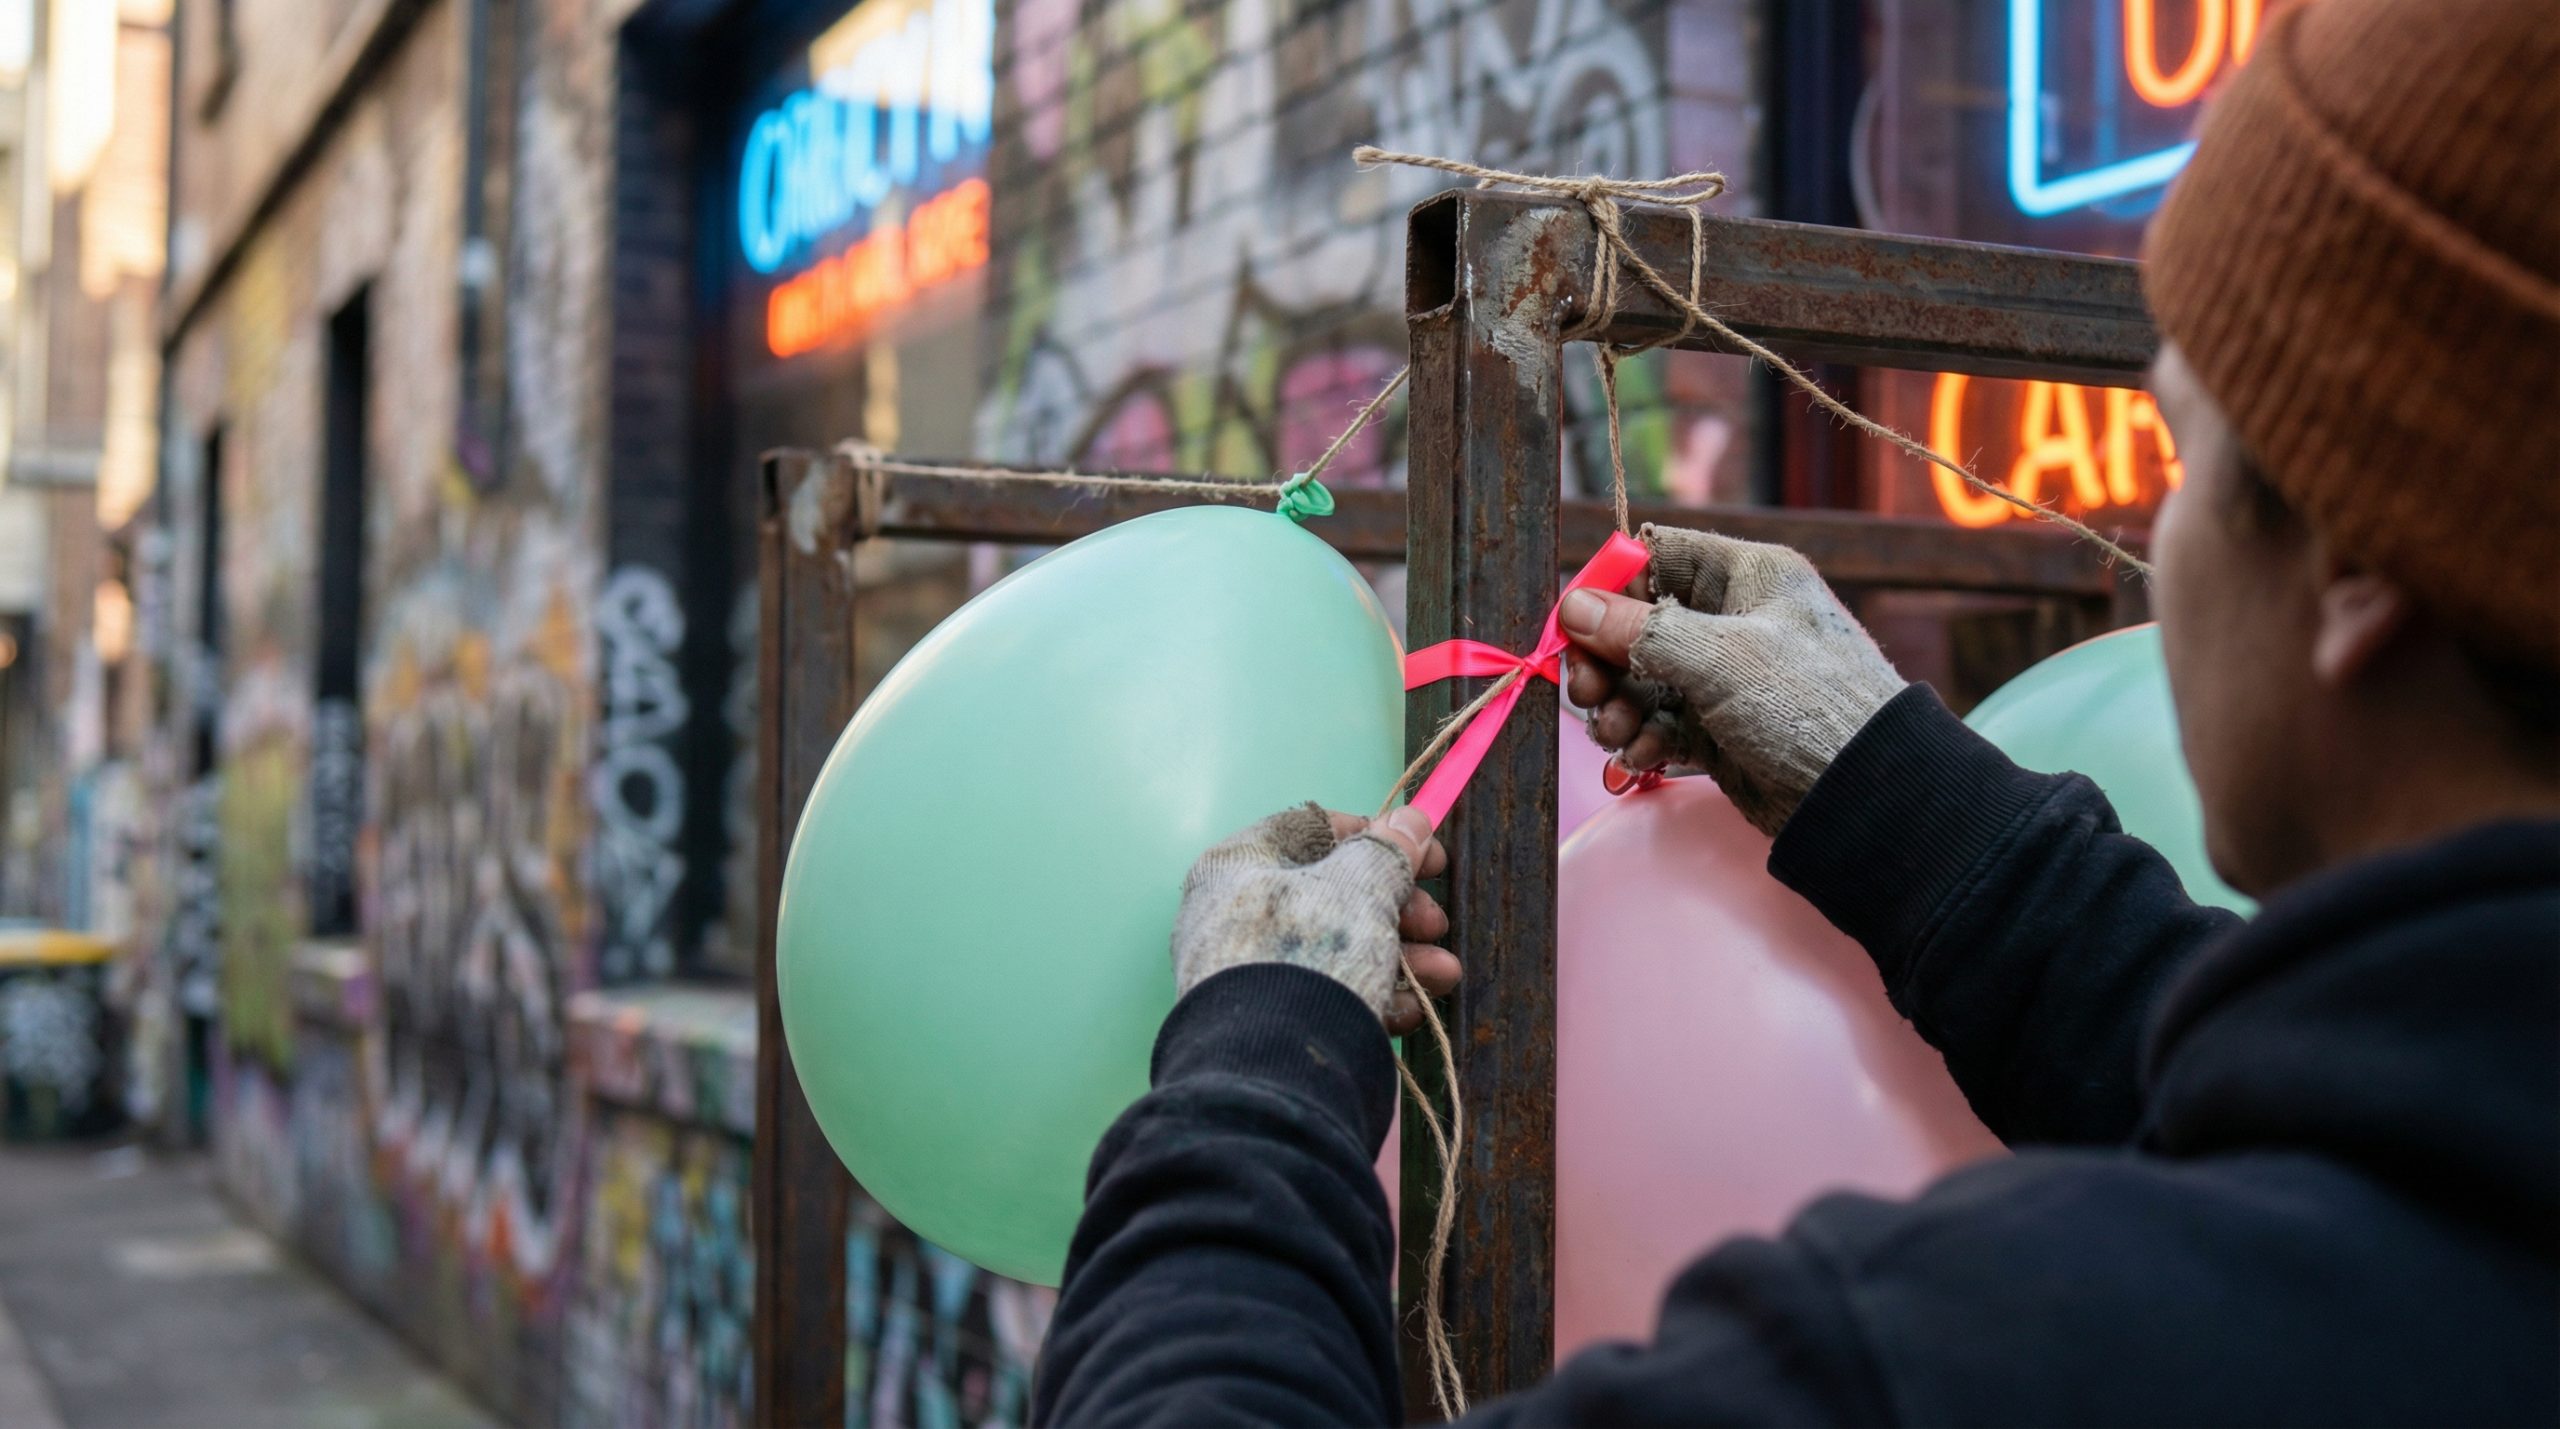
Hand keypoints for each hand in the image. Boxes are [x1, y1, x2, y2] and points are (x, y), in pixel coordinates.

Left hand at [1173, 804, 1460, 1034]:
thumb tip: (1412, 820)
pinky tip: (1416, 1009)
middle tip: (1436, 922)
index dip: (1376, 834)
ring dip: (1404, 957)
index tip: (1428, 852)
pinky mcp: (1275, 1023)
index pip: (1312, 829)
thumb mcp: (1359, 888)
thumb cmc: (1309, 955)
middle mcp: (1238, 914)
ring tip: (1445, 974)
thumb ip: (1388, 852)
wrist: (1274, 1070)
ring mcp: (1254, 973)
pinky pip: (1332, 995)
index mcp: (1238, 864)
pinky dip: (1378, 996)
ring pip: (1342, 949)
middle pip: (1335, 893)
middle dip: (1400, 907)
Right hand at [1558, 524, 1905, 834]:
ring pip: (1641, 677)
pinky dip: (1642, 737)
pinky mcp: (1718, 727)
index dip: (1612, 585)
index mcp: (1748, 576)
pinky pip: (1659, 721)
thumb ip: (1640, 631)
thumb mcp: (1721, 658)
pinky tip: (1641, 756)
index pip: (1660, 557)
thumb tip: (1573, 604)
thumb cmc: (1807, 705)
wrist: (1864, 795)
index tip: (1577, 622)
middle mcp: (1733, 619)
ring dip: (1617, 704)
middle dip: (1604, 659)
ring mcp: (1724, 676)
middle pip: (1638, 622)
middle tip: (1586, 691)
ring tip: (1615, 733)